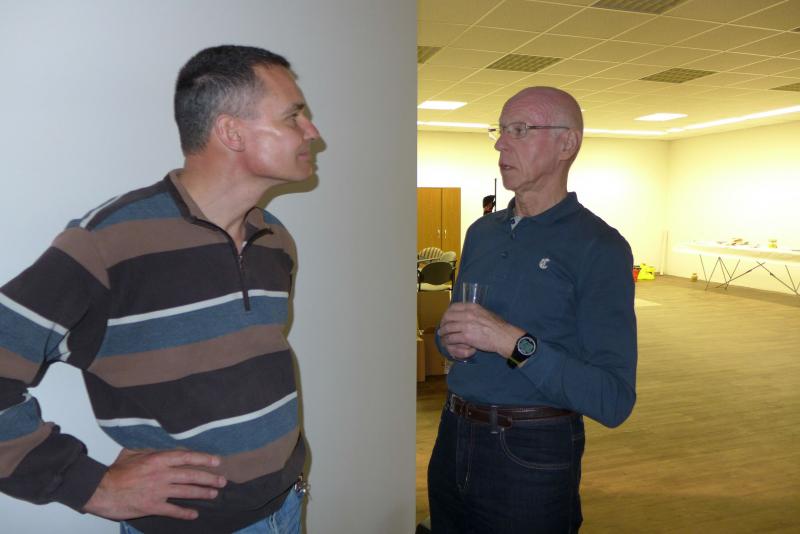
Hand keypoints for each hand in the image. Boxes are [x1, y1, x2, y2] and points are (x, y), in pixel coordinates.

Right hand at [83, 448, 226, 520]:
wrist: (100, 490)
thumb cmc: (115, 472)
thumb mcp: (132, 453)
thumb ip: (150, 451)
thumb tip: (163, 448)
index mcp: (158, 459)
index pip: (186, 457)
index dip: (203, 459)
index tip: (216, 461)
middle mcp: (161, 474)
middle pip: (191, 475)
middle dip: (209, 478)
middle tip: (222, 480)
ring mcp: (158, 491)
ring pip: (186, 491)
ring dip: (202, 493)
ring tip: (214, 494)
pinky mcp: (151, 506)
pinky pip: (172, 510)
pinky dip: (184, 512)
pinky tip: (194, 514)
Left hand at [438, 303, 523, 358]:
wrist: (503, 336)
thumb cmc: (498, 325)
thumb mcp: (485, 312)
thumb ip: (475, 312)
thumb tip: (468, 314)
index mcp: (472, 307)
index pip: (453, 307)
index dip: (447, 313)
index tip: (446, 318)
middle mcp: (467, 314)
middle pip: (448, 317)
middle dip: (443, 323)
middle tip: (442, 328)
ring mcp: (466, 325)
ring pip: (448, 328)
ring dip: (443, 333)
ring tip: (442, 336)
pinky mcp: (466, 337)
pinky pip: (451, 338)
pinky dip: (447, 341)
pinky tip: (446, 342)